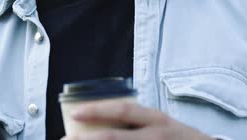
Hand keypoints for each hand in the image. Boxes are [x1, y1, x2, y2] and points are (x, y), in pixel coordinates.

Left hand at [61, 100, 212, 139]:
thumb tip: (103, 120)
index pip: (123, 110)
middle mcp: (156, 136)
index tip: (74, 112)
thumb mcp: (163, 124)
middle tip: (65, 139)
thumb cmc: (180, 139)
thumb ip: (138, 122)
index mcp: (157, 119)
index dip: (97, 110)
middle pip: (114, 138)